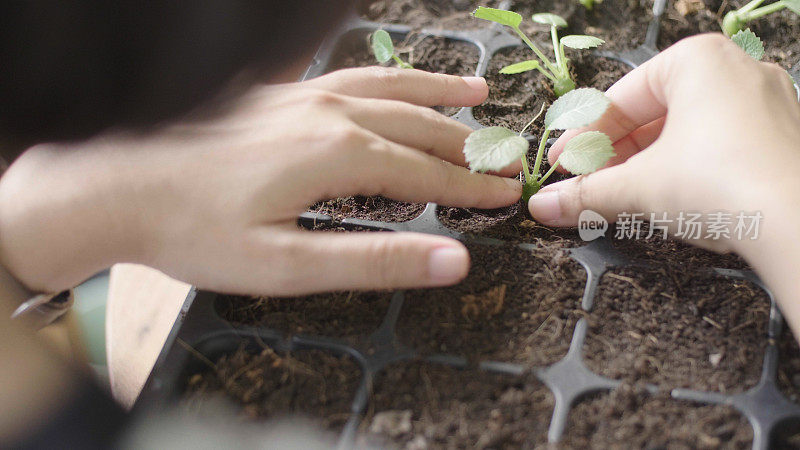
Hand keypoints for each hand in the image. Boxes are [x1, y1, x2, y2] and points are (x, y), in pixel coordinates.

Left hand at [0, 67, 520, 295]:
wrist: (117, 184)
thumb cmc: (196, 231)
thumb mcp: (286, 264)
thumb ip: (373, 261)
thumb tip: (451, 261)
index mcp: (337, 155)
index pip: (425, 171)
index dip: (470, 187)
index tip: (506, 196)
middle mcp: (328, 114)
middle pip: (416, 125)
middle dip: (466, 145)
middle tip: (505, 158)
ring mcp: (302, 96)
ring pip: (388, 87)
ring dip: (436, 92)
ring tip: (475, 92)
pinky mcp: (279, 93)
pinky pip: (350, 76)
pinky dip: (388, 77)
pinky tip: (391, 80)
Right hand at [527, 34, 799, 331]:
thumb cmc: (719, 183)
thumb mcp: (639, 186)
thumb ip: (586, 192)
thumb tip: (542, 206)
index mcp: (697, 61)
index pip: (620, 98)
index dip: (582, 137)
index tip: (560, 166)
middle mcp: (737, 70)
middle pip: (653, 113)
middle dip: (613, 153)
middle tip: (584, 184)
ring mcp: (766, 103)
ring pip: (686, 130)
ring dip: (644, 163)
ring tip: (618, 195)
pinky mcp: (782, 138)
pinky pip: (718, 144)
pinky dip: (684, 167)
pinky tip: (665, 198)